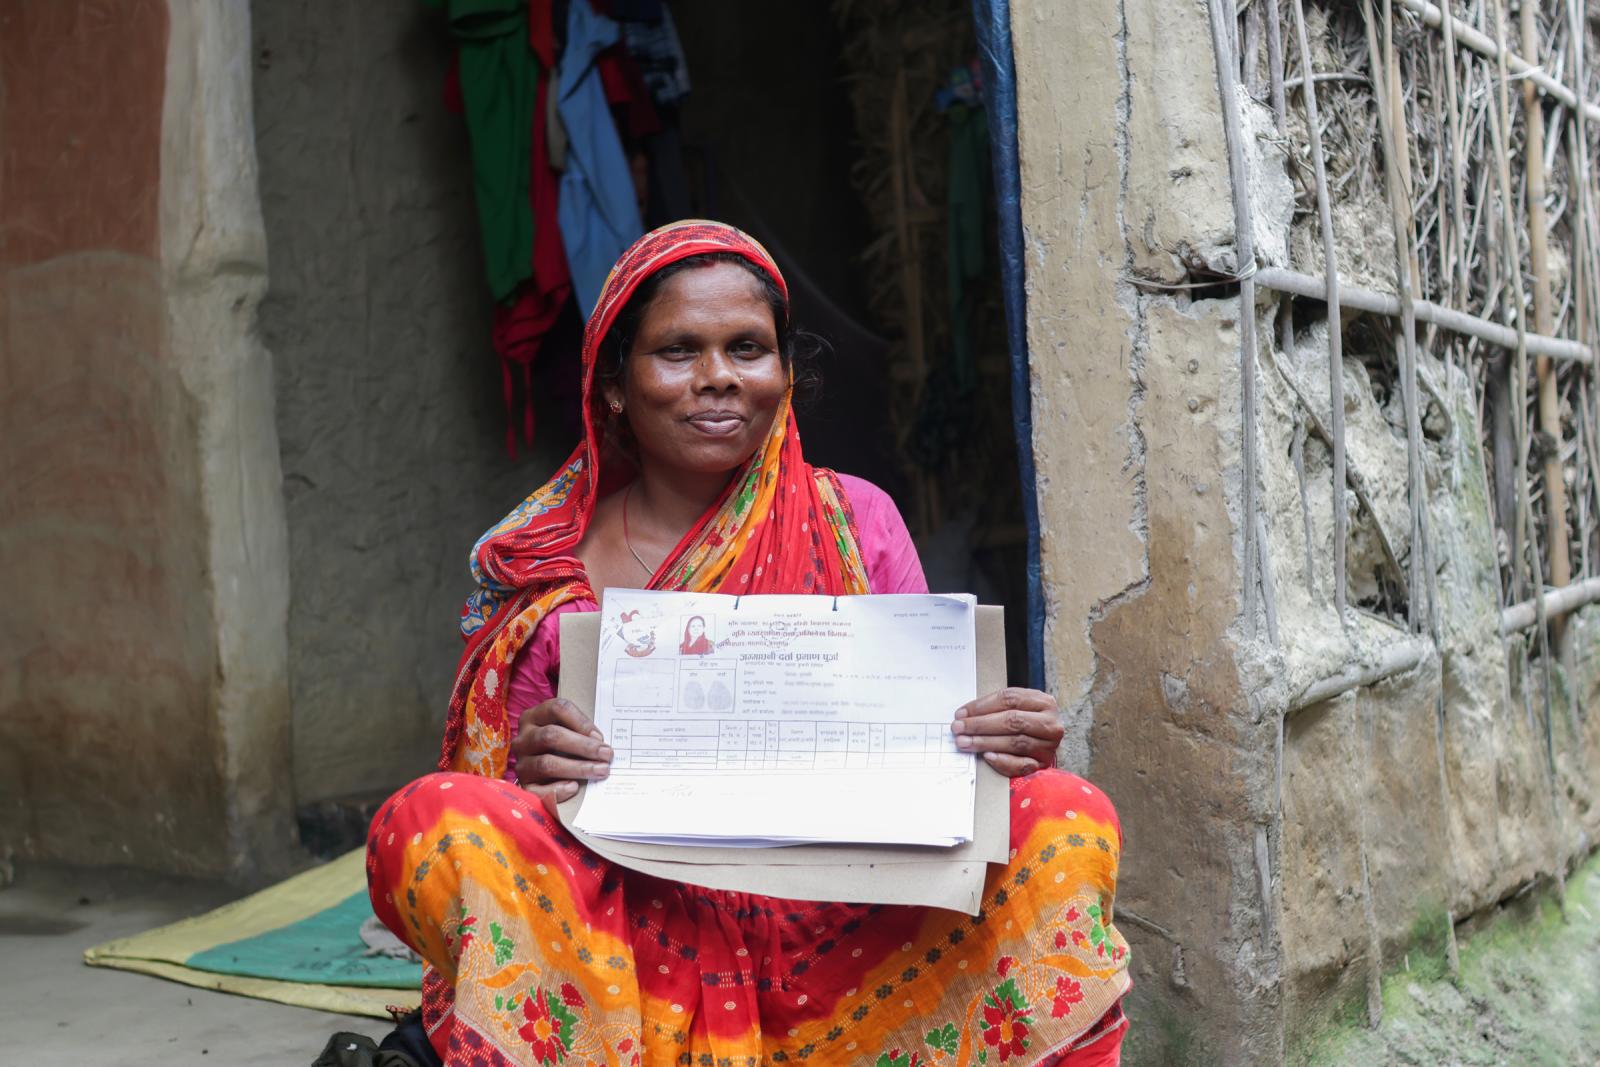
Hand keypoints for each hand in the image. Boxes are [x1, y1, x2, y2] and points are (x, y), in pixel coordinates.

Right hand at [511, 698, 612, 813]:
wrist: (545, 777)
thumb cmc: (563, 749)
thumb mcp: (569, 733)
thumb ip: (581, 732)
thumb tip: (603, 745)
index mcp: (534, 717)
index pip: (557, 709)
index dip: (581, 722)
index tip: (600, 736)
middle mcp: (523, 739)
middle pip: (551, 736)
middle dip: (583, 746)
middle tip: (606, 754)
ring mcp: (521, 763)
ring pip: (547, 763)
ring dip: (577, 767)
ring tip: (600, 771)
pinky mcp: (523, 787)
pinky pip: (538, 790)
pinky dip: (557, 789)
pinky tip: (574, 787)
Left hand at [951, 688, 1063, 776]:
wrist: (1047, 741)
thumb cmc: (1027, 720)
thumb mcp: (1019, 707)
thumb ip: (996, 708)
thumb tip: (963, 716)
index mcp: (1043, 702)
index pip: (1010, 699)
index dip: (982, 706)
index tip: (961, 713)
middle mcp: (1051, 723)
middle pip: (1013, 721)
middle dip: (981, 724)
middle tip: (958, 728)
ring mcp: (1049, 745)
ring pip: (1015, 742)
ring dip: (986, 742)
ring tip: (965, 742)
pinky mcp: (1044, 764)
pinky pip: (1022, 765)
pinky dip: (1003, 761)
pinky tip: (987, 757)